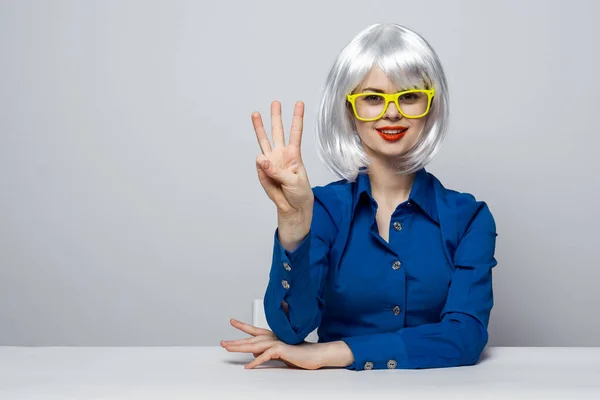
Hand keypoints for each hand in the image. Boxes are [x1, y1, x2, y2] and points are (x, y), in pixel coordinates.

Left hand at [220, 318, 324, 369]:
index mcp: (272, 336)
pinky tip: (248, 366)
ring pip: (254, 345)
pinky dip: (256, 362)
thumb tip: (255, 354)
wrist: (314, 354)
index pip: (254, 330)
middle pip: (250, 339)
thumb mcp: (279, 353)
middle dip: (235, 341)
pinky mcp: (281, 349)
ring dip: (240, 348)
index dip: (242, 326)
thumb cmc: (298, 353)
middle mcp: (272, 337)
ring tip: (229, 349)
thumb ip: (266, 351)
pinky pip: (265, 356)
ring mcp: (276, 342)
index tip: (232, 321)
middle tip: (223, 343)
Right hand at [252, 101, 313, 215]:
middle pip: (278, 132)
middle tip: (275, 102)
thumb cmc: (299, 192)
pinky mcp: (262, 171)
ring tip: (255, 114)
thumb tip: (260, 159)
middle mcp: (281, 154)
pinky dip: (262, 169)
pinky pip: (259, 166)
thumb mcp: (294, 181)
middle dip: (276, 117)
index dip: (297, 118)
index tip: (299, 103)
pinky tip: (267, 174)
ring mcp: (271, 162)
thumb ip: (278, 171)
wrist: (292, 207)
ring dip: (259, 128)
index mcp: (294, 154)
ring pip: (264, 141)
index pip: (296, 132)